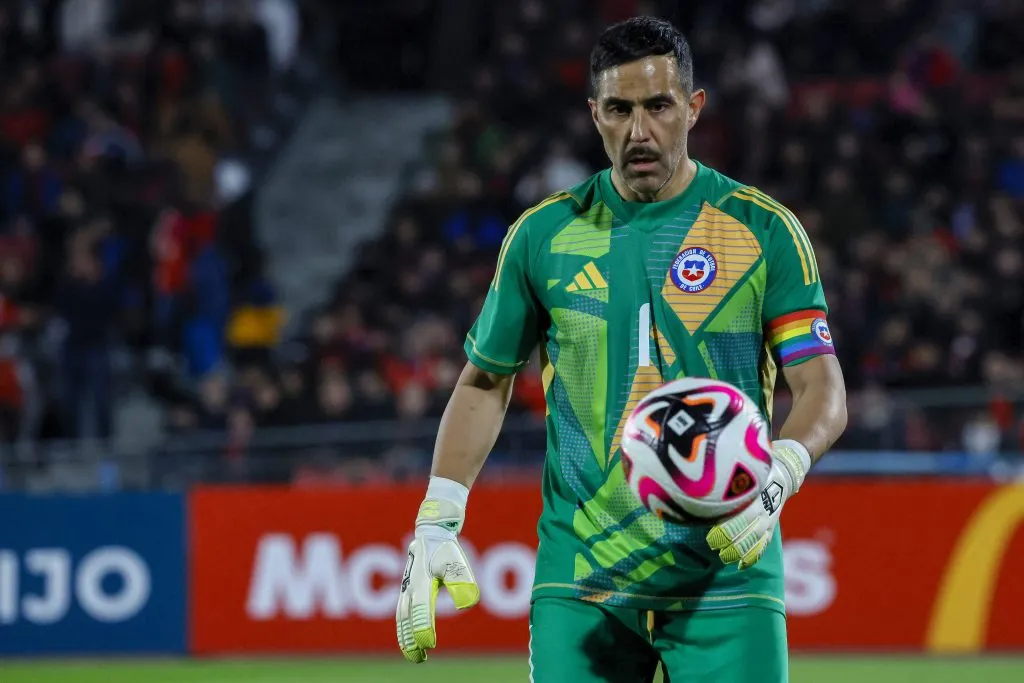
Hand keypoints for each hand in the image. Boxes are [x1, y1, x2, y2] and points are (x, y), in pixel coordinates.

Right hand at [396, 499, 479, 662]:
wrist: (430, 535)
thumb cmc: (446, 550)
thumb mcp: (457, 562)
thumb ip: (461, 582)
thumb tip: (467, 605)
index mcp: (422, 580)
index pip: (421, 607)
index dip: (423, 626)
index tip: (429, 644)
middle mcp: (410, 587)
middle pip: (407, 617)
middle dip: (411, 638)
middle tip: (419, 658)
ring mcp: (406, 589)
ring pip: (401, 617)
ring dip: (405, 636)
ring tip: (414, 654)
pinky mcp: (406, 591)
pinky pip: (401, 613)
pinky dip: (403, 627)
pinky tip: (409, 639)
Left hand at [706, 440, 810, 569]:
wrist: (782, 472)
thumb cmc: (752, 471)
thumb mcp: (742, 474)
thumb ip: (727, 486)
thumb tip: (700, 491)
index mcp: (755, 497)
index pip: (741, 518)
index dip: (726, 530)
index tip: (710, 537)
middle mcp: (764, 510)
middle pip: (748, 532)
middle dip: (730, 543)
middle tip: (714, 547)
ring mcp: (769, 520)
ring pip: (755, 541)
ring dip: (740, 552)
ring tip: (725, 558)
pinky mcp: (771, 526)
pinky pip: (764, 544)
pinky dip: (753, 556)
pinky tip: (741, 566)